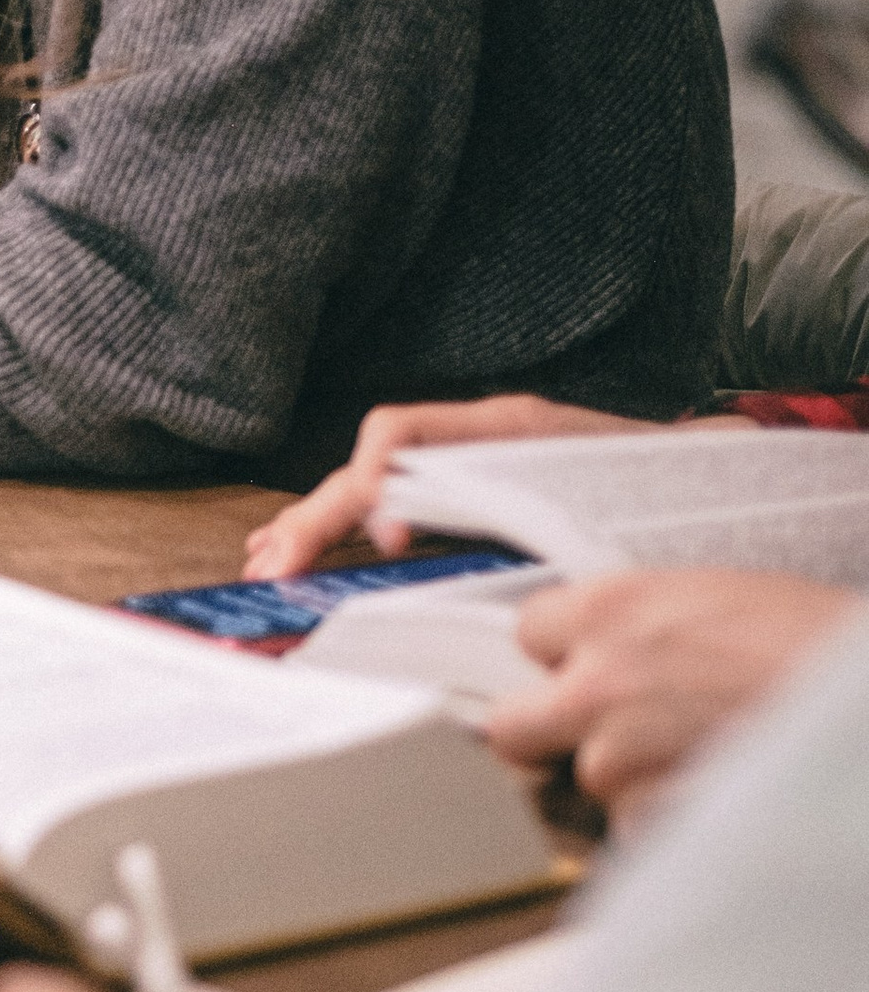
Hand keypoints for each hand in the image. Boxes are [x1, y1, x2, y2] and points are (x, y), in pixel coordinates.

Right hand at [245, 396, 659, 578]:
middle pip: (374, 462)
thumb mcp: (602, 504)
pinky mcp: (477, 486)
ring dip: (320, 518)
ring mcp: (475, 456)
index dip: (375, 485)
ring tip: (271, 558)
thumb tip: (421, 530)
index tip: (376, 538)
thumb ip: (525, 515)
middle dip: (319, 513)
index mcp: (507, 427)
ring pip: (375, 479)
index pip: (404, 436)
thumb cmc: (667, 493)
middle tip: (274, 565)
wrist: (720, 475)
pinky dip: (351, 523)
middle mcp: (480, 433)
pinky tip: (320, 551)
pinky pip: (399, 497)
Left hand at [486, 567, 854, 812]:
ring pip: (587, 789)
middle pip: (515, 726)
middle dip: (552, 737)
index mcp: (617, 610)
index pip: (530, 632)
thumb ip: (651, 629)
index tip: (582, 670)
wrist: (865, 723)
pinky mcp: (642, 826)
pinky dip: (671, 830)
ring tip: (714, 765)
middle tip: (613, 737)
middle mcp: (599, 683)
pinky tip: (727, 799)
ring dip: (633, 789)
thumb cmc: (827, 658)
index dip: (563, 658)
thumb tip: (622, 650)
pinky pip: (633, 837)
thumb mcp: (729, 603)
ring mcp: (614, 761)